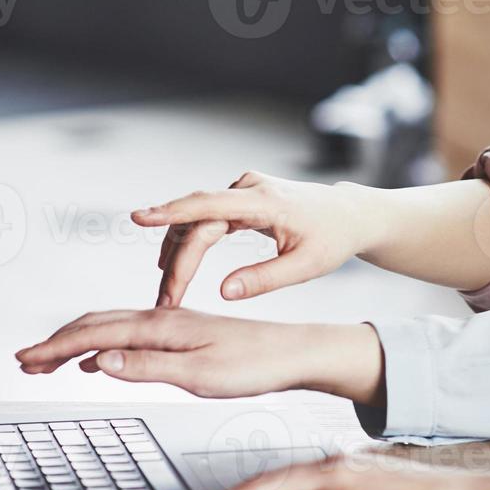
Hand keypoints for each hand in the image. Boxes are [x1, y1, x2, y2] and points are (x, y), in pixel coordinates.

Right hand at [15, 308, 384, 402]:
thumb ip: (148, 367)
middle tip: (24, 363)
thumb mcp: (201, 375)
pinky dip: (102, 343)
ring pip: (111, 326)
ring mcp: (172, 324)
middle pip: (95, 324)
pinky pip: (130, 332)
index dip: (55, 348)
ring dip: (75, 341)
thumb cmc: (256, 365)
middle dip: (56, 343)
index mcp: (161, 326)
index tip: (25, 362)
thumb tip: (100, 362)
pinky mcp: (183, 332)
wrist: (294, 352)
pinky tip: (100, 359)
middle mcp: (162, 318)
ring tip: (49, 360)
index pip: (94, 334)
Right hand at [134, 172, 378, 307]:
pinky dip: (191, 244)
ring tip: (167, 293)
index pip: (209, 205)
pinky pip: (206, 220)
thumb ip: (264, 280)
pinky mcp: (240, 199)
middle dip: (177, 262)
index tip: (139, 217)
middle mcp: (248, 189)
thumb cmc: (333, 239)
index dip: (171, 211)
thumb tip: (223, 293)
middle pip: (197, 223)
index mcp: (265, 201)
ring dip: (179, 255)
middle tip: (165, 300)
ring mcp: (243, 191)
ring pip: (197, 222)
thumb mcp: (306, 267)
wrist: (350, 214)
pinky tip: (176, 267)